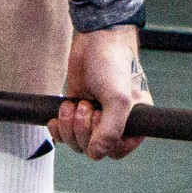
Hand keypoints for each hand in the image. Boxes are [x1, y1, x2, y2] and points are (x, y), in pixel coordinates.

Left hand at [53, 25, 150, 159]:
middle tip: (85, 106)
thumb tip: (95, 154)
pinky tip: (58, 116)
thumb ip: (110, 131)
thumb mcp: (118, 99)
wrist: (95, 38)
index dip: (103, 142)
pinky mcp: (76, 108)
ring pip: (76, 141)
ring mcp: (94, 116)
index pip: (117, 150)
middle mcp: (114, 122)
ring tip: (74, 104)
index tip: (99, 121)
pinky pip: (64, 132)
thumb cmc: (114, 64)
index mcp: (133, 122)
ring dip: (69, 126)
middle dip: (82, 130)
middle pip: (92, 148)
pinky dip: (58, 128)